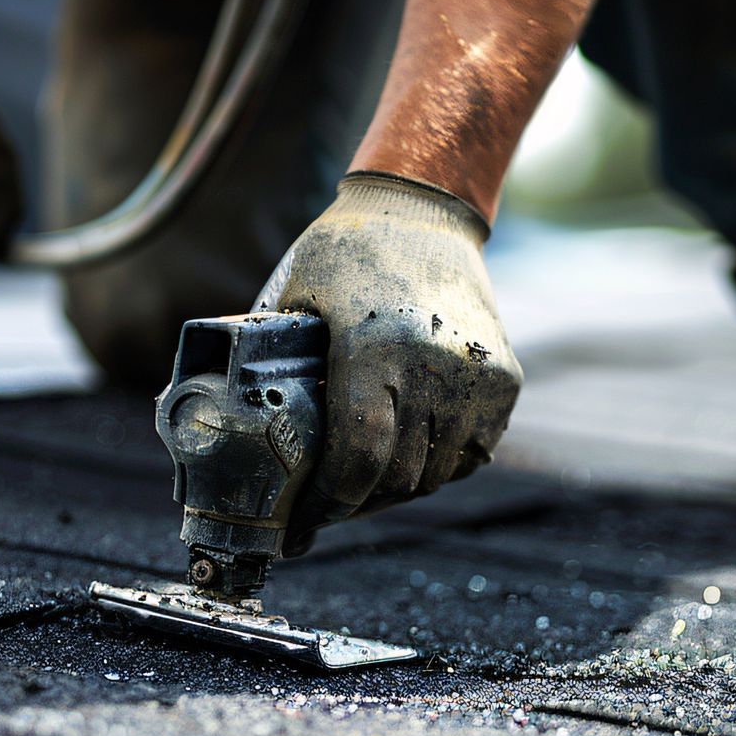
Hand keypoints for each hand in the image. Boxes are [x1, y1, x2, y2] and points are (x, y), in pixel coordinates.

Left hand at [255, 172, 521, 554]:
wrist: (422, 211)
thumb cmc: (343, 256)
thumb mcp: (289, 301)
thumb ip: (267, 368)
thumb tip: (230, 440)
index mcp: (376, 347)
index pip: (359, 459)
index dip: (327, 505)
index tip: (300, 524)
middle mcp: (436, 365)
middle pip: (397, 477)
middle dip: (354, 503)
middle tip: (323, 508)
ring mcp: (478, 376)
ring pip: (435, 475)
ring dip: (396, 489)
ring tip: (360, 485)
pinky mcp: (505, 380)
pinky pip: (470, 455)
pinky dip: (436, 466)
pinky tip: (404, 455)